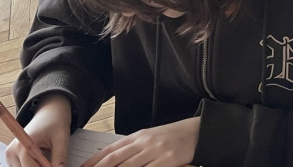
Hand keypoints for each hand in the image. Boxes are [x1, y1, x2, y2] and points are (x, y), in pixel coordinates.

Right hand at [6, 93, 70, 166]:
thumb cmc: (55, 120)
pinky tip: (42, 159)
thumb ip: (60, 158)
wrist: (50, 110)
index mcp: (22, 146)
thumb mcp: (62, 139)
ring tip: (48, 158)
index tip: (56, 166)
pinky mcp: (12, 158)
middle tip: (54, 162)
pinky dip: (33, 166)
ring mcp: (10, 156)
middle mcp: (11, 152)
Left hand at [81, 117, 198, 166]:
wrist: (197, 132)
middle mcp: (144, 142)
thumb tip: (112, 160)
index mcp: (138, 135)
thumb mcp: (150, 138)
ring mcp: (156, 151)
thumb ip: (133, 148)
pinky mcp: (167, 160)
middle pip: (115, 159)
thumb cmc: (173, 136)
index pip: (111, 149)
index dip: (94, 161)